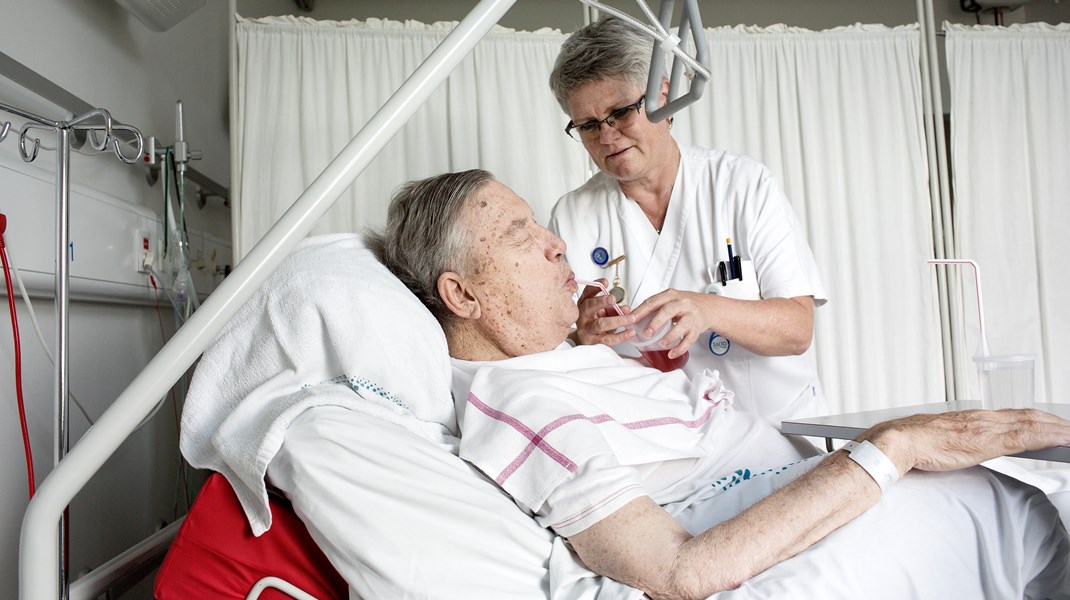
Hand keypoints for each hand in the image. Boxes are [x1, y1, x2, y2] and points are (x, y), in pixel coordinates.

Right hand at [574, 278, 636, 346]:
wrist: (584, 340)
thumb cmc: (594, 322)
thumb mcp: (602, 312)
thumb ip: (613, 308)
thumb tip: (626, 309)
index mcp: (584, 304)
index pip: (587, 292)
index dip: (595, 286)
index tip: (605, 282)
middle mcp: (583, 315)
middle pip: (590, 306)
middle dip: (602, 302)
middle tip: (613, 299)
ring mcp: (587, 329)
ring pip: (601, 324)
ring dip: (617, 320)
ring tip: (630, 318)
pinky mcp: (593, 341)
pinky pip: (608, 339)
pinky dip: (620, 336)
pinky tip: (629, 332)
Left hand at [630, 289, 713, 358]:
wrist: (708, 307)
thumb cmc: (684, 305)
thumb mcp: (670, 299)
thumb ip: (654, 307)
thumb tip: (632, 318)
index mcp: (671, 295)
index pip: (653, 301)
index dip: (641, 311)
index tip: (631, 319)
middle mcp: (682, 304)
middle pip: (668, 311)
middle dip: (656, 322)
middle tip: (646, 333)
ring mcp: (691, 316)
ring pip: (682, 325)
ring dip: (670, 336)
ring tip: (661, 344)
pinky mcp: (697, 328)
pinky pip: (689, 339)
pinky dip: (680, 348)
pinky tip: (672, 353)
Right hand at [862, 409, 1069, 474]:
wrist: (897, 442)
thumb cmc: (912, 444)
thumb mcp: (940, 441)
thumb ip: (954, 442)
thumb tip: (957, 448)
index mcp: (973, 419)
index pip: (1014, 415)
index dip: (1038, 419)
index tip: (1056, 425)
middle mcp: (983, 418)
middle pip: (1029, 416)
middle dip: (1055, 421)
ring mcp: (986, 428)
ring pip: (1032, 422)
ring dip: (1059, 427)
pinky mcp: (987, 441)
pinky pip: (1026, 436)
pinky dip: (1050, 436)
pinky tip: (1065, 439)